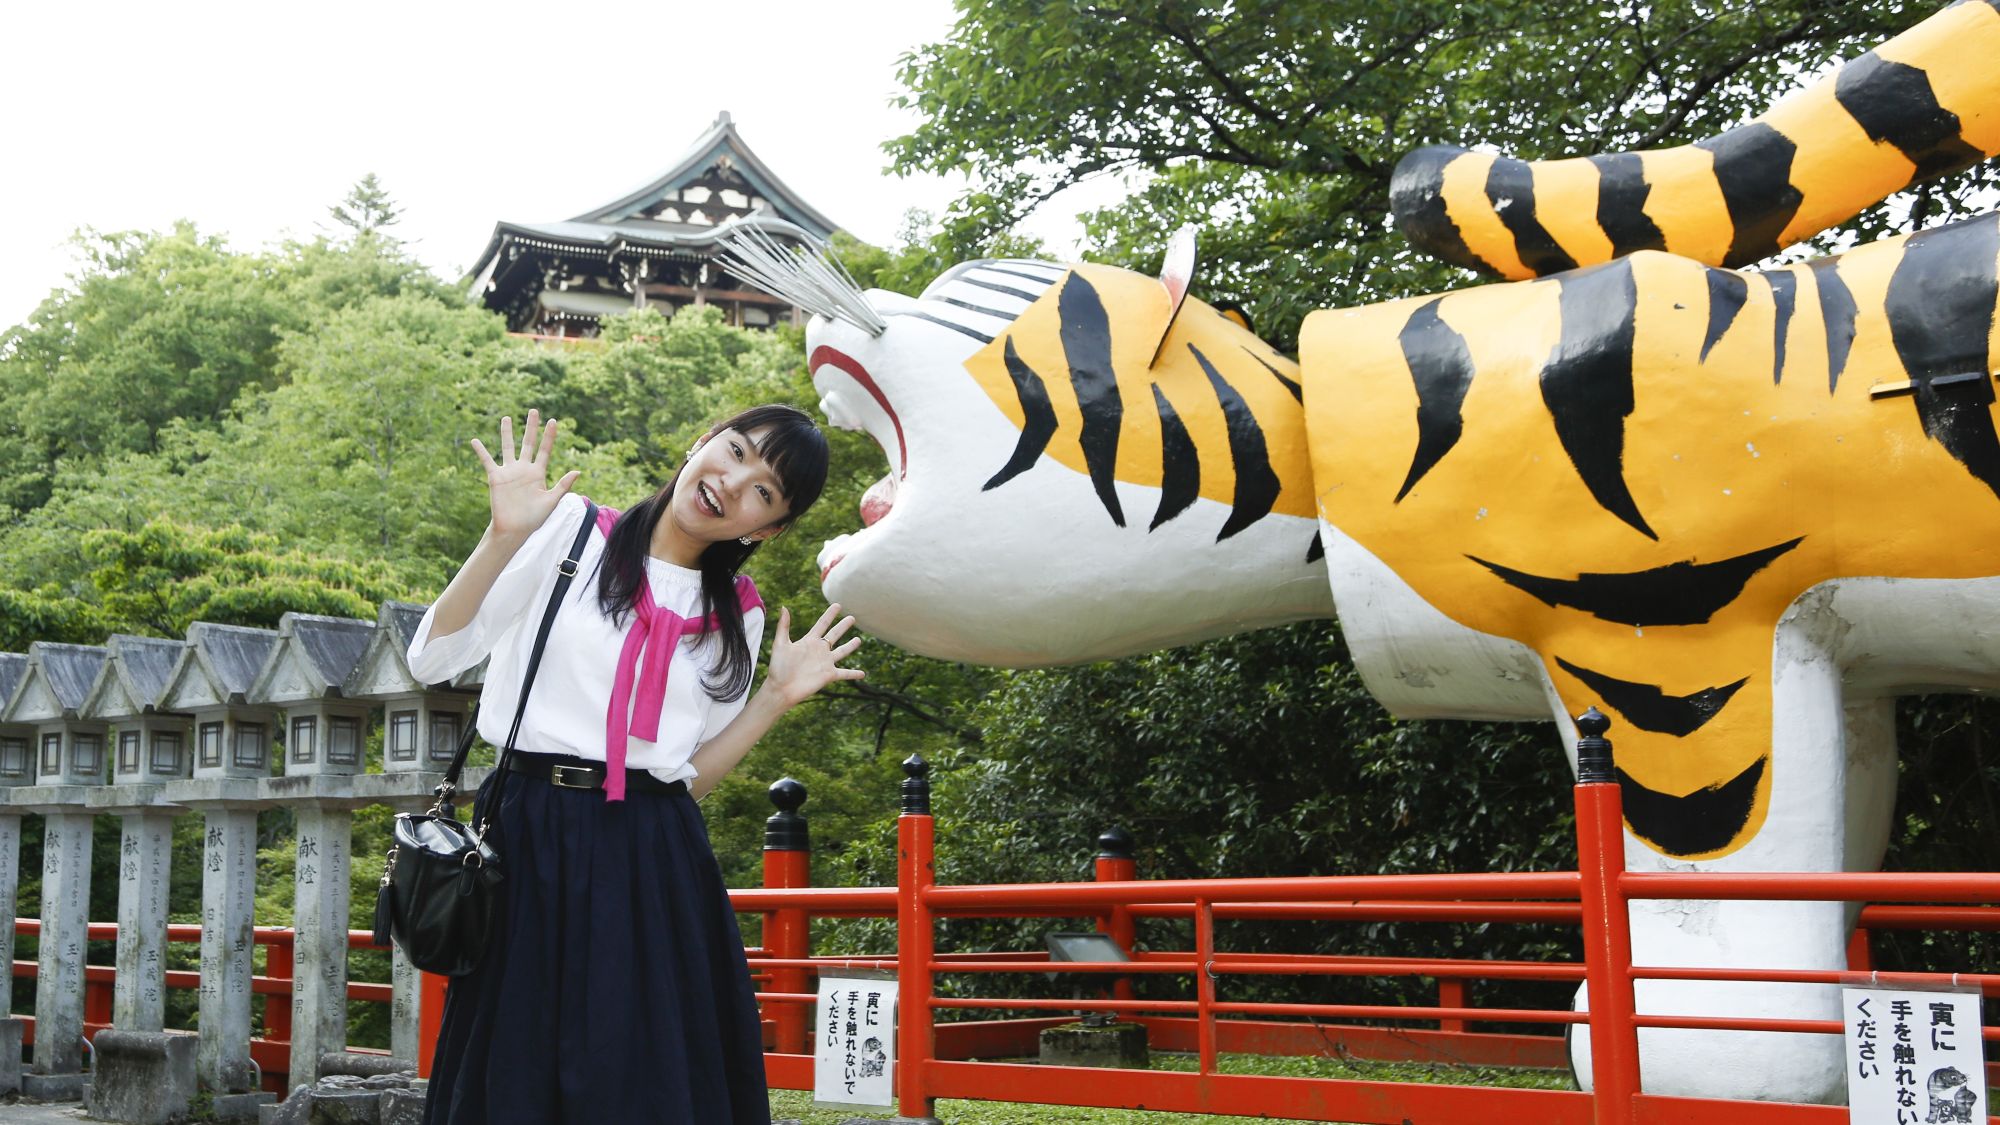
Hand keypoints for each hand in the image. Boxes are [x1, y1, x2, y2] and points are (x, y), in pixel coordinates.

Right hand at [470, 408, 579, 540]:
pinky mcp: (496, 478)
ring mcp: (509, 472)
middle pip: (528, 443)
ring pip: (508, 447)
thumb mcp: (552, 501)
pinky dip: (481, 451)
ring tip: (507, 418)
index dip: (549, 436)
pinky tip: (475, 440)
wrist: (515, 529)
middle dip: (531, 427)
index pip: (545, 450)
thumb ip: (563, 485)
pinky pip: (487, 461)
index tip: (553, 421)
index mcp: (538, 473)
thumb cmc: (534, 518)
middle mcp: (524, 469)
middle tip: (534, 411)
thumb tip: (578, 471)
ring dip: (507, 433)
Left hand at [764, 603, 864, 707]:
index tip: (838, 605)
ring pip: (842, 652)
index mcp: (809, 641)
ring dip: (850, 646)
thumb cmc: (778, 667)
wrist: (781, 688)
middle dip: (843, 626)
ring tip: (858, 640)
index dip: (830, 614)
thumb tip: (784, 607)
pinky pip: (845, 674)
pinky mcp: (829, 675)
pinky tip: (863, 674)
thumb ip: (783, 626)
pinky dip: (854, 674)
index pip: (822, 624)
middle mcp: (819, 650)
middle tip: (852, 618)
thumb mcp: (780, 644)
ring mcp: (825, 663)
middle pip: (834, 635)